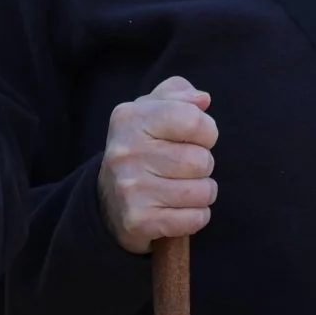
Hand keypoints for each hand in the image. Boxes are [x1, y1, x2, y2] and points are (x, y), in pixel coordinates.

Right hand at [98, 77, 217, 253]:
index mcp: (130, 117)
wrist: (108, 202)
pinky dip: (196, 217)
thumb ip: (178, 94)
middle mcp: (126, 152)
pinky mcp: (139, 220)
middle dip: (203, 166)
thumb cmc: (142, 148)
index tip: (196, 138)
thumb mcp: (151, 111)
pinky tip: (178, 210)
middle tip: (183, 168)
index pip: (194, 120)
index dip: (207, 132)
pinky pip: (195, 219)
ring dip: (202, 193)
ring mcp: (131, 188)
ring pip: (203, 192)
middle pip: (201, 160)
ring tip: (182, 189)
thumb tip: (202, 100)